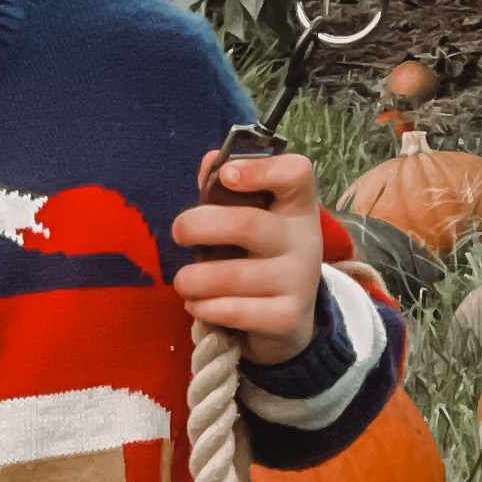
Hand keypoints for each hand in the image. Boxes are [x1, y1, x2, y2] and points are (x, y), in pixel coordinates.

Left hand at [173, 145, 323, 364]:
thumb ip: (227, 190)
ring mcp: (299, 280)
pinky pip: (235, 311)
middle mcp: (303, 239)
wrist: (290, 318)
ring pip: (232, 275)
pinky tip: (197, 304)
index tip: (227, 176)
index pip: (296, 174)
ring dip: (194, 278)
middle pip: (247, 224)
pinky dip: (205, 308)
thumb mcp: (253, 219)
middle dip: (198, 226)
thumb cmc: (260, 256)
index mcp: (295, 206)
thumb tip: (210, 163)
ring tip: (183, 281)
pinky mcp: (287, 317)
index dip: (261, 170)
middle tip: (178, 233)